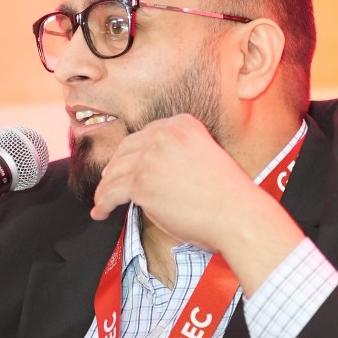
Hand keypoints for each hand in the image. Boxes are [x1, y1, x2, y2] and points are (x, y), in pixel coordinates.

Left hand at [90, 114, 303, 294]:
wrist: (236, 214)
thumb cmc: (228, 196)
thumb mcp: (206, 156)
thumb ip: (178, 156)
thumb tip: (154, 172)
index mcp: (182, 124)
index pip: (145, 135)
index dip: (131, 152)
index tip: (124, 163)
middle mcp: (164, 135)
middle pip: (126, 150)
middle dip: (114, 168)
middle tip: (108, 181)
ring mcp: (150, 157)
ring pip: (115, 172)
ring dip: (105, 188)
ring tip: (101, 200)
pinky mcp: (141, 183)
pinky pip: (111, 193)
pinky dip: (102, 204)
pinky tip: (100, 211)